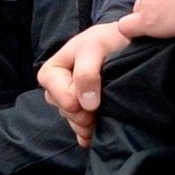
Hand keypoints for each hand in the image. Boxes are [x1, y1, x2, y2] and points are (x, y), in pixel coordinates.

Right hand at [38, 19, 133, 148]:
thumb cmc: (106, 41)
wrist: (123, 43)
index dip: (80, 99)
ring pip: (75, 123)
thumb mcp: (94, 47)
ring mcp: (68, 103)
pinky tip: (99, 131)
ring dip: (90, 122)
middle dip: (85, 114)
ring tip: (105, 110)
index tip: (99, 91)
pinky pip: (81, 133)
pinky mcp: (82, 115)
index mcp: (51, 73)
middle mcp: (56, 90)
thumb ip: (86, 73)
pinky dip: (91, 134)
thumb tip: (87, 106)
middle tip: (103, 103)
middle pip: (68, 114)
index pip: (63, 98)